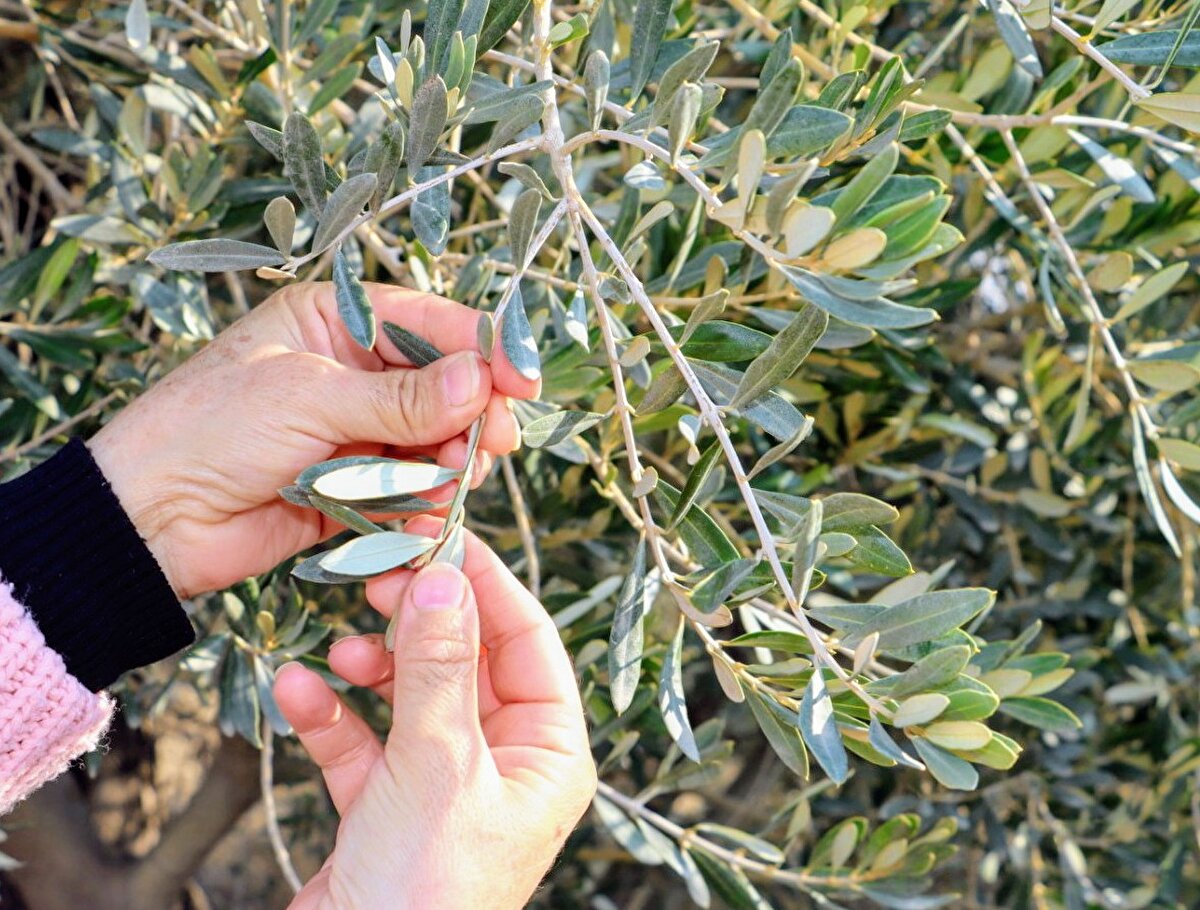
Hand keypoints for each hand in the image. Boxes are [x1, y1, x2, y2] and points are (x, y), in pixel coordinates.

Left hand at [89, 283, 537, 597]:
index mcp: (333, 320)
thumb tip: (482, 379)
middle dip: (471, 415)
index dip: (483, 348)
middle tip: (489, 445)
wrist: (151, 520)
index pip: (429, 322)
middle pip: (446, 384)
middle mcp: (351, 370)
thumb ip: (402, 395)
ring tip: (445, 484)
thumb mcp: (310, 398)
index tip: (523, 382)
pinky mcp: (356, 485)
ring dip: (448, 464)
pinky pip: (413, 489)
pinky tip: (423, 518)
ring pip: (437, 440)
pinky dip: (425, 504)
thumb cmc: (210, 430)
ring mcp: (356, 429)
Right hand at [273, 517, 596, 909]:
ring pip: (412, 696)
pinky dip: (333, 715)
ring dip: (374, 665)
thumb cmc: (426, 892)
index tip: (443, 536)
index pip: (529, 641)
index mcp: (548, 755)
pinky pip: (364, 743)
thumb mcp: (437, 765)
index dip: (487, 584)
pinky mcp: (387, 809)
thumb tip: (444, 578)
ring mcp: (444, 786)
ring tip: (343, 641)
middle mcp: (503, 765)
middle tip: (379, 577)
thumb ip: (439, 668)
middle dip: (422, 621)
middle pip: (467, 662)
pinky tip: (297, 687)